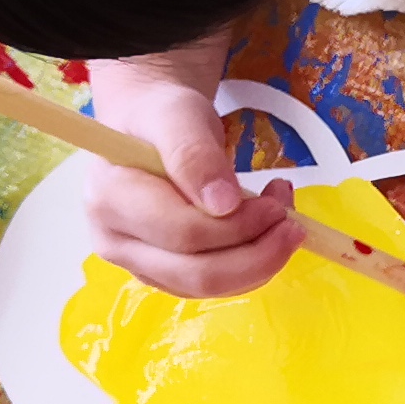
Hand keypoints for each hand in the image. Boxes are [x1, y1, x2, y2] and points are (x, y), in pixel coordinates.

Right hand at [78, 37, 298, 297]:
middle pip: (198, 273)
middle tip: (293, 222)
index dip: (239, 225)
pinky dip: (250, 264)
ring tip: (281, 214)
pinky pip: (215, 286)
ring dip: (259, 259)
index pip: (184, 233)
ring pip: (210, 287)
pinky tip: (263, 230)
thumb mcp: (179, 116)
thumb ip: (194, 154)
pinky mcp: (164, 276)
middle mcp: (115, 242)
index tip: (276, 203)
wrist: (150, 127)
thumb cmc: (161, 117)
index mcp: (111, 201)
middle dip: (258, 253)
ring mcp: (138, 265)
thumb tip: (224, 204)